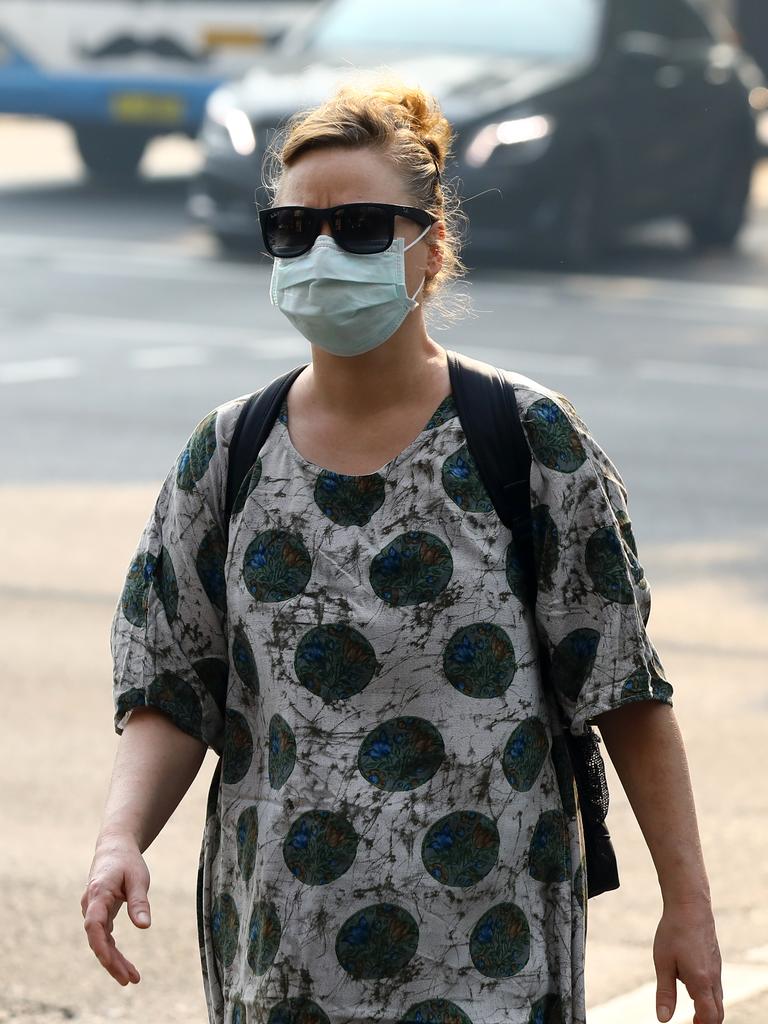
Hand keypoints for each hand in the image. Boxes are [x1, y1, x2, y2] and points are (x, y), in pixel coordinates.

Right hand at [81, 835, 150, 985]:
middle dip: (112, 962)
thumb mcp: (138, 878)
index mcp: (98, 894)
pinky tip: (124, 964)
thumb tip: (144, 927)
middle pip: (97, 939)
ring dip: (113, 960)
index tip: (112, 963)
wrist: (114, 847)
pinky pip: (104, 937)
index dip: (101, 947)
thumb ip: (139, 902)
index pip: (94, 926)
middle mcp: (91, 905)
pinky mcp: (100, 914)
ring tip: (132, 977)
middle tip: (130, 980)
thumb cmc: (127, 861)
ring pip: (100, 941)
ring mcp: (93, 911)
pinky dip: (113, 951)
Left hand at [653, 899, 723, 1022]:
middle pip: (717, 1013)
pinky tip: (691, 985)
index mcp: (701, 982)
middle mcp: (714, 979)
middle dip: (707, 1022)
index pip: (709, 1018)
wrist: (690, 906)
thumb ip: (665, 993)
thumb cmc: (674, 932)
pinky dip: (708, 995)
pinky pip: (716, 986)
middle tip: (691, 1023)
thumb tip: (663, 1019)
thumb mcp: (663, 963)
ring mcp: (717, 970)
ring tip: (692, 1014)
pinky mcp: (715, 961)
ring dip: (707, 1009)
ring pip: (718, 999)